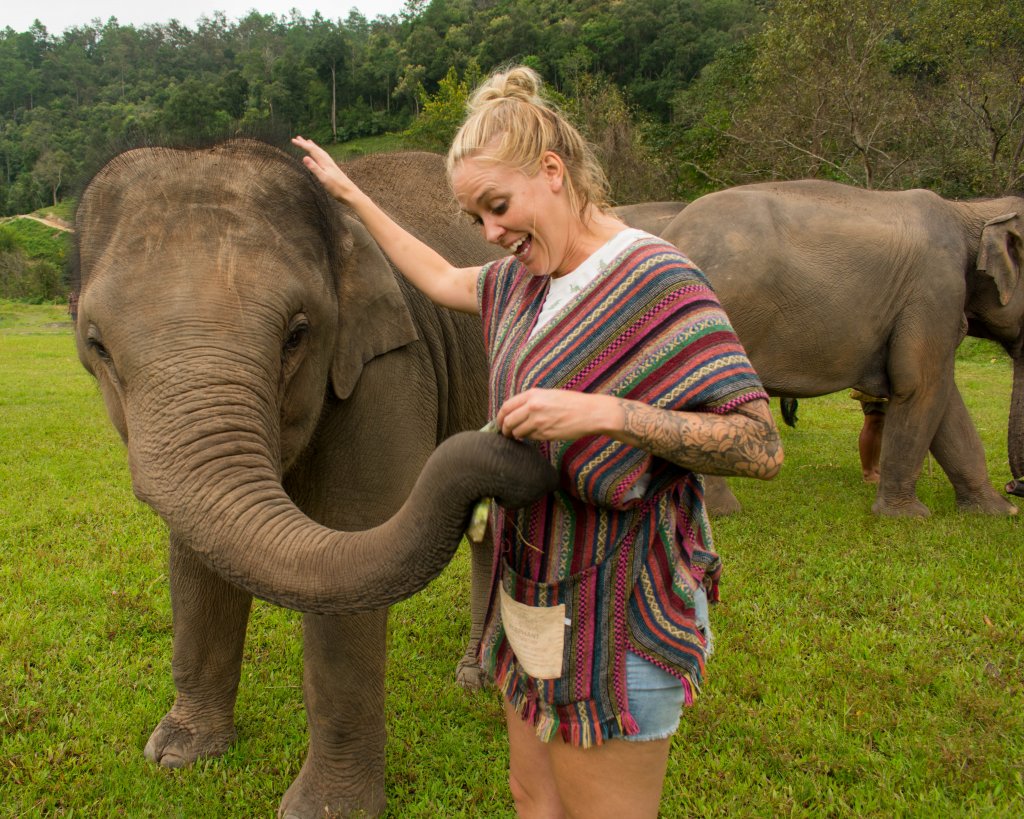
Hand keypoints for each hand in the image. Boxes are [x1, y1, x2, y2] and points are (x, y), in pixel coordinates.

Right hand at [291, 136, 359, 203]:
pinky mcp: (333, 169)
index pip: (311, 150)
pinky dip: (319, 153)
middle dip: (306, 143)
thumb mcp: (323, 179)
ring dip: (313, 146)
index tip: (293, 140)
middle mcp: (328, 162)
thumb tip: (304, 157)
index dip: (302, 145)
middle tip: (298, 138)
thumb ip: (314, 168)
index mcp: (325, 163)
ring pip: (320, 152)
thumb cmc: (337, 188)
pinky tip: (320, 155)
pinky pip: (324, 157)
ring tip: (308, 142)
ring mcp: (331, 165)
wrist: (350, 194)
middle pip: (316, 149)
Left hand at [495, 389, 621, 441]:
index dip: (499, 417)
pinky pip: (530, 438)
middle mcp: (533, 407)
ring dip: (517, 436)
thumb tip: (516, 412)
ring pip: (517, 432)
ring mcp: (538, 421)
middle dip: (504, 430)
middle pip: (507, 421)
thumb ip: (532, 401)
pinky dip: (529, 438)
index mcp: (533, 395)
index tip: (499, 423)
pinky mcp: (545, 434)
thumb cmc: (572, 403)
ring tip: (521, 436)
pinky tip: (536, 435)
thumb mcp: (549, 394)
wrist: (590, 413)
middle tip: (506, 434)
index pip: (506, 407)